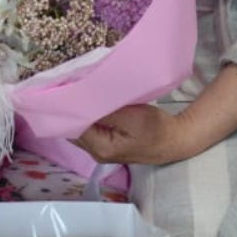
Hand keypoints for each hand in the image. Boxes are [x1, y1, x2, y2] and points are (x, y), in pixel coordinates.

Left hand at [72, 64, 236, 166]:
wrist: (176, 140)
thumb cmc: (157, 128)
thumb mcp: (131, 115)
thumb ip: (103, 110)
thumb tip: (79, 100)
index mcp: (100, 147)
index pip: (72, 125)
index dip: (65, 107)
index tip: (60, 86)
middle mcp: (95, 152)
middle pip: (71, 128)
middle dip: (69, 107)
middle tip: (65, 83)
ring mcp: (99, 150)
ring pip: (79, 128)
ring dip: (77, 110)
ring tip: (74, 89)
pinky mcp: (105, 144)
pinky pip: (88, 128)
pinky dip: (86, 115)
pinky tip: (87, 100)